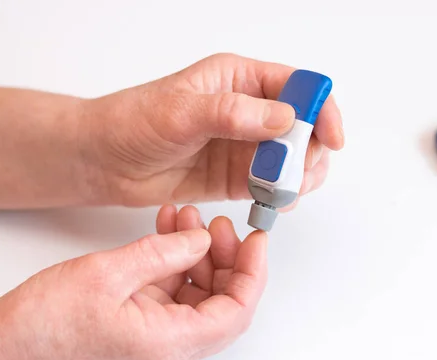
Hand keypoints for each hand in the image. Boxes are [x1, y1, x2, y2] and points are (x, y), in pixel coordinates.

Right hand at [0, 206, 266, 359]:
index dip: (252, 273)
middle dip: (226, 259)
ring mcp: (157, 339)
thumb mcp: (110, 272)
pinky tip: (169, 233)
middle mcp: (169, 348)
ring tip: (187, 219)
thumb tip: (202, 240)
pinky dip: (176, 263)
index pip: (236, 312)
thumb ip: (165, 252)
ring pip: (199, 296)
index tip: (257, 240)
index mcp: (167, 342)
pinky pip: (174, 293)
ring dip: (198, 256)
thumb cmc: (46, 321)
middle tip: (218, 225)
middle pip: (223, 304)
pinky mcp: (143, 327)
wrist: (7, 343)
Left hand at [83, 53, 343, 206]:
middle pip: (304, 126)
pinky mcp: (236, 177)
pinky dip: (283, 194)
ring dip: (300, 175)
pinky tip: (275, 201)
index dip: (322, 108)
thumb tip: (285, 119)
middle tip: (298, 172)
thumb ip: (233, 114)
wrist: (104, 161)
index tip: (331, 137)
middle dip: (311, 150)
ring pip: (294, 158)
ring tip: (286, 190)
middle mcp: (248, 111)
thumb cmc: (134, 122)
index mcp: (239, 80)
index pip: (297, 85)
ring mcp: (244, 146)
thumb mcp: (181, 111)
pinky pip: (273, 184)